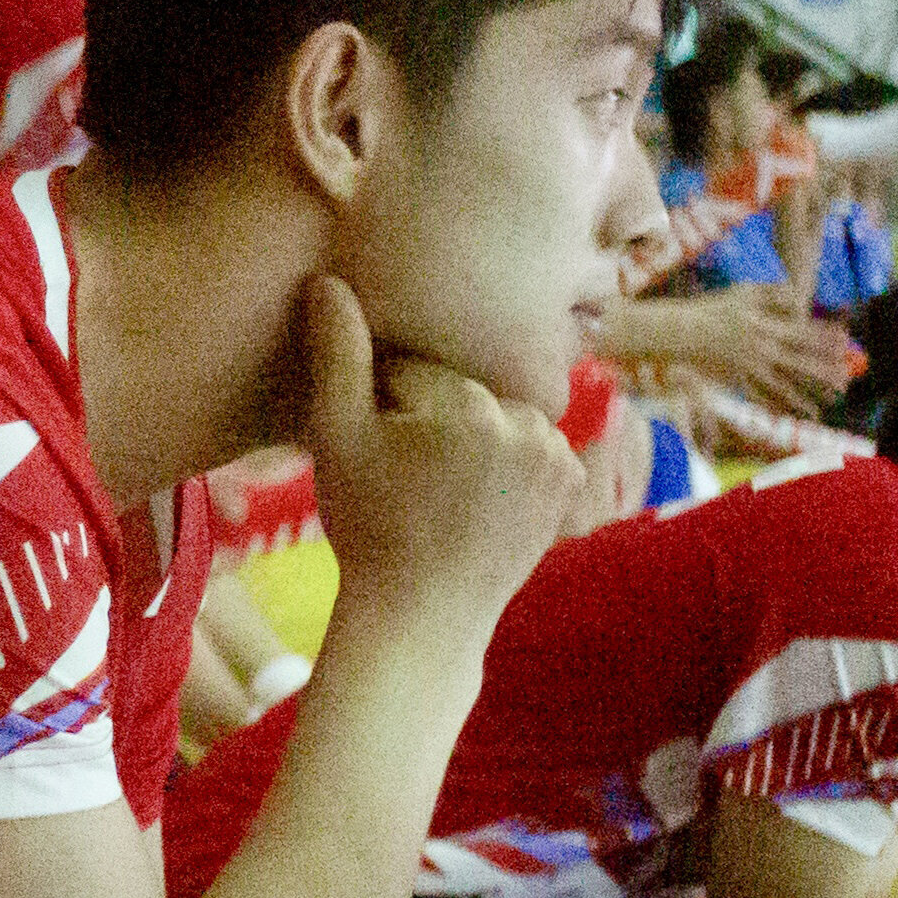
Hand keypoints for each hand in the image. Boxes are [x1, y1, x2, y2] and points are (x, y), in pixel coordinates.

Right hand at [298, 278, 584, 643]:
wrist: (421, 616)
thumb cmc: (367, 529)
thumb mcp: (336, 439)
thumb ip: (337, 356)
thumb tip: (328, 282)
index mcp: (467, 405)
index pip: (410, 373)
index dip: (378, 409)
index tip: (374, 459)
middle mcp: (524, 421)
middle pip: (458, 391)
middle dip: (427, 420)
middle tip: (404, 479)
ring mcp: (554, 452)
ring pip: (493, 414)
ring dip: (468, 435)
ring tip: (437, 489)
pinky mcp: (569, 480)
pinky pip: (526, 441)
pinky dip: (504, 457)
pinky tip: (473, 494)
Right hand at [611, 287, 844, 417]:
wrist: (678, 332)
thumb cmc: (710, 309)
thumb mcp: (742, 292)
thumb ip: (772, 293)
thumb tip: (799, 298)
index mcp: (764, 326)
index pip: (802, 332)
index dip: (825, 337)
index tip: (845, 341)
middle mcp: (760, 349)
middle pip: (799, 363)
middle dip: (825, 372)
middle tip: (845, 380)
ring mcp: (748, 367)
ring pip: (783, 385)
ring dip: (807, 397)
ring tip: (826, 406)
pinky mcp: (736, 380)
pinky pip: (762, 396)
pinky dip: (778, 406)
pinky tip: (792, 414)